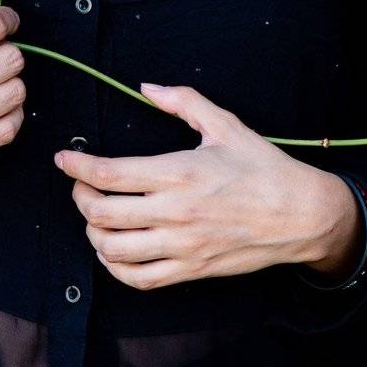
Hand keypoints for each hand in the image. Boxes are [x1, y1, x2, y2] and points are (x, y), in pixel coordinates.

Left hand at [53, 82, 353, 289]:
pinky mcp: (192, 270)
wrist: (301, 215)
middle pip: (102, 214)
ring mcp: (182, 246)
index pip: (110, 174)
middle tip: (81, 185)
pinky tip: (114, 251)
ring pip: (114, 250)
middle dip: (80, 197)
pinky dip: (116, 268)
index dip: (77, 167)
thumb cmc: (264, 168)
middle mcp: (176, 212)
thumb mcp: (226, 125)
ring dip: (93, 234)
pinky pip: (140, 279)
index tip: (64, 160)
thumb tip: (146, 87)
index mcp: (180, 172)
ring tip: (96, 218)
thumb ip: (183, 101)